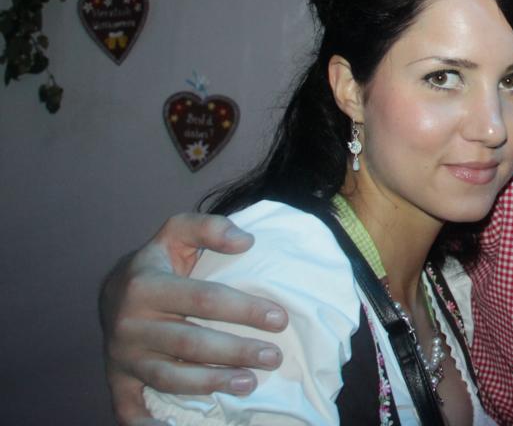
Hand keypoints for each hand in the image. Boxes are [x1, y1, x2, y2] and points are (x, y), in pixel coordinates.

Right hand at [99, 213, 288, 424]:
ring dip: (212, 385)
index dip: (244, 309)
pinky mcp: (117, 381)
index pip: (203, 299)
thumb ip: (209, 227)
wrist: (111, 292)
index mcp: (145, 285)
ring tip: (251, 384)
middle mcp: (128, 323)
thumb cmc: (158, 262)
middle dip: (236, 352)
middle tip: (274, 357)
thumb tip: (246, 241)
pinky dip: (155, 423)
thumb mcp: (176, 232)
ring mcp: (122, 356)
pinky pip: (134, 408)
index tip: (280, 318)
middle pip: (190, 343)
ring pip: (170, 378)